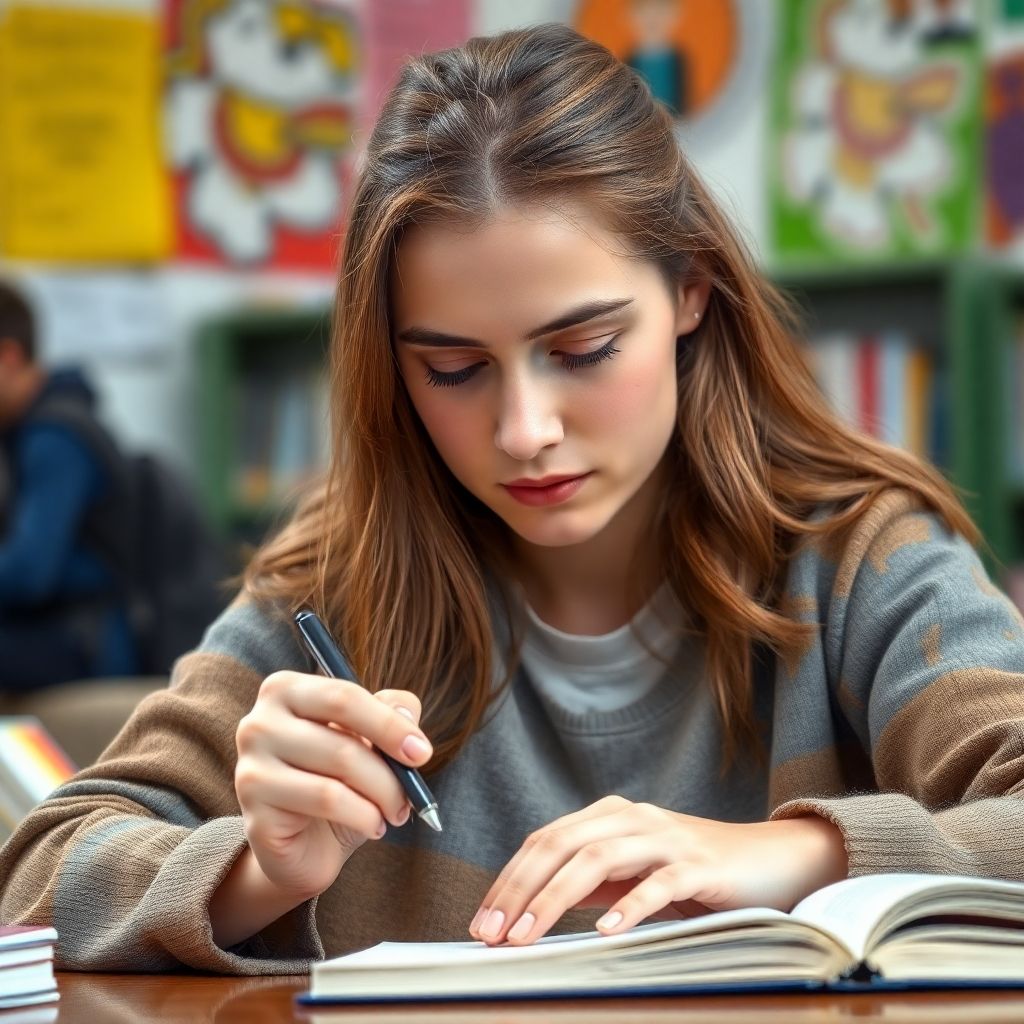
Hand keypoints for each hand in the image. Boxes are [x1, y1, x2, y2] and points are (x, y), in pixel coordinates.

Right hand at [234, 671, 433, 900]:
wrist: (307, 845)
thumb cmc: (340, 782)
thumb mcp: (371, 741)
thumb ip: (392, 712)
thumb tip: (406, 714)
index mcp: (285, 690)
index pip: (343, 696)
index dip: (389, 724)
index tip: (422, 752)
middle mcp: (258, 722)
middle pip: (343, 739)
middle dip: (390, 771)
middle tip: (413, 794)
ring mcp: (250, 767)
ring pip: (338, 775)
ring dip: (382, 797)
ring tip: (394, 812)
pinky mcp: (254, 810)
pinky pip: (326, 804)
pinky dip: (364, 816)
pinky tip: (373, 825)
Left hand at [469, 796, 847, 945]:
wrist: (768, 860)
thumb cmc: (691, 872)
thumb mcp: (632, 874)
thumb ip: (589, 883)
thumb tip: (530, 912)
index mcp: (609, 816)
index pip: (545, 841)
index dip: (509, 879)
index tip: (482, 921)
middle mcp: (632, 818)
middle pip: (561, 844)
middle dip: (519, 889)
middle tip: (492, 933)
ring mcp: (665, 838)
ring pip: (598, 858)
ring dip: (556, 898)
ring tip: (528, 936)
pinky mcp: (700, 864)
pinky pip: (658, 883)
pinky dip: (629, 906)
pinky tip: (606, 933)